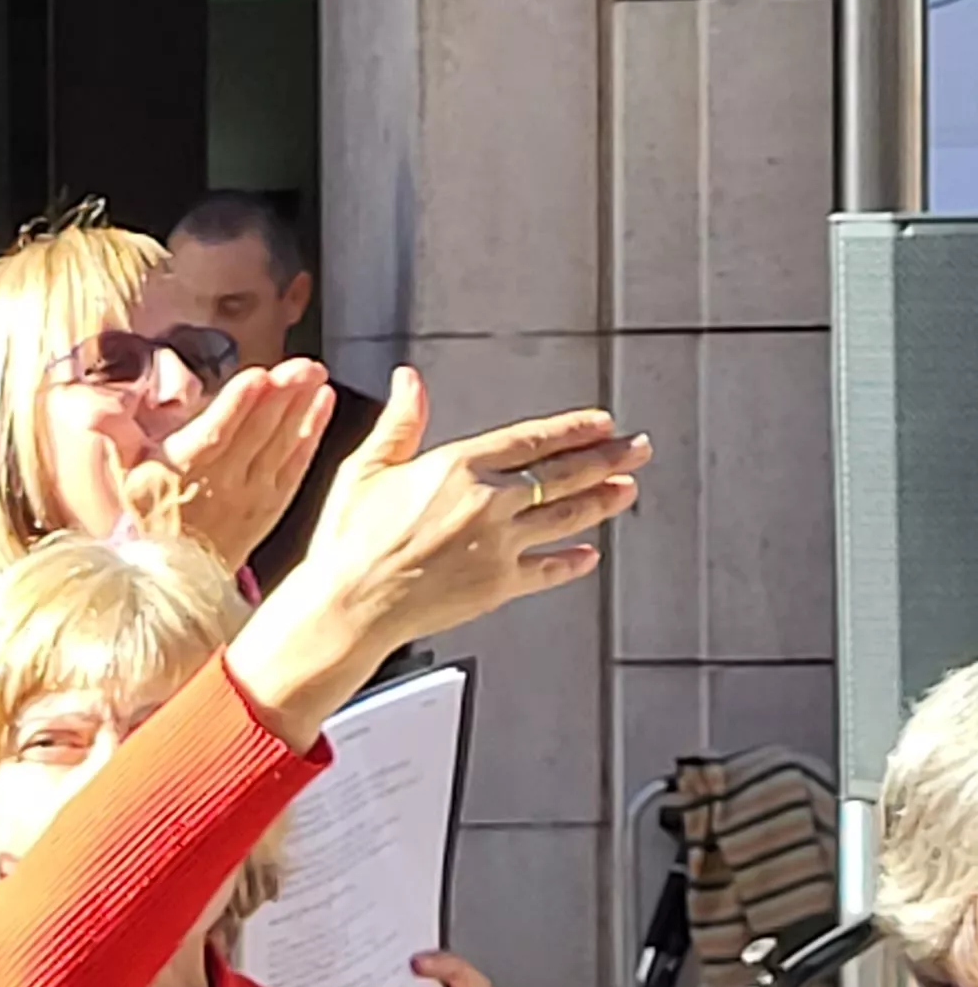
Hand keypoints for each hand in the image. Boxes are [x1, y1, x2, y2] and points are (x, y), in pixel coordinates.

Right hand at [124, 358, 333, 566]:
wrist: (175, 569)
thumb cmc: (151, 511)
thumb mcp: (124, 470)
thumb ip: (112, 430)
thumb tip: (81, 405)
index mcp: (184, 469)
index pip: (214, 433)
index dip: (237, 404)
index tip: (258, 376)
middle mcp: (222, 482)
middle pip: (256, 432)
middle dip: (280, 395)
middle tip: (300, 364)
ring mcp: (253, 493)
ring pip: (281, 442)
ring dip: (301, 406)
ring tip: (314, 373)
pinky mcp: (274, 501)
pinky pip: (298, 462)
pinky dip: (312, 432)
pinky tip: (323, 403)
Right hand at [291, 369, 649, 653]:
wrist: (350, 604)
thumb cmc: (349, 542)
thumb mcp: (366, 469)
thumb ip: (399, 423)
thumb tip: (409, 382)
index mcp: (458, 468)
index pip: (531, 440)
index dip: (573, 430)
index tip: (600, 424)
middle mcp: (489, 502)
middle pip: (564, 474)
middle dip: (608, 459)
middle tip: (636, 449)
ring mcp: (500, 545)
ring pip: (567, 516)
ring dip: (604, 501)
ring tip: (627, 490)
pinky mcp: (500, 584)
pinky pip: (549, 569)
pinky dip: (573, 562)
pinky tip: (588, 555)